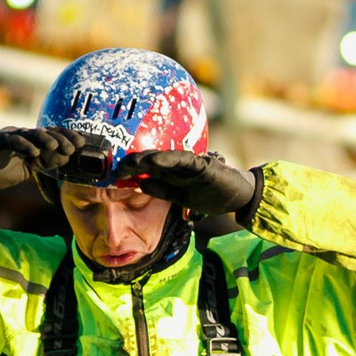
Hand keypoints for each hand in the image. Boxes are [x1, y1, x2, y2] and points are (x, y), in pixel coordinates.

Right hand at [0, 127, 82, 195]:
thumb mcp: (28, 170)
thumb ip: (45, 164)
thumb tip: (67, 159)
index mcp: (30, 142)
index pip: (52, 135)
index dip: (68, 137)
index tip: (83, 144)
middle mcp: (21, 135)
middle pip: (44, 132)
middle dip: (61, 139)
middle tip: (73, 147)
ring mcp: (7, 136)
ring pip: (29, 133)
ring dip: (44, 139)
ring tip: (56, 147)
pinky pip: (10, 140)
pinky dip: (23, 145)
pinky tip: (33, 153)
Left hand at [119, 149, 259, 216]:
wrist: (241, 194)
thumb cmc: (212, 194)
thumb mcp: (182, 197)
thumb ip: (163, 190)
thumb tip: (140, 184)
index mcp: (174, 175)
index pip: (149, 170)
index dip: (131, 171)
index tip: (114, 174)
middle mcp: (180, 166)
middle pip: (153, 162)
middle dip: (134, 163)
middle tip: (116, 166)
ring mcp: (191, 164)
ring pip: (165, 158)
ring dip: (147, 159)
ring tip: (131, 161)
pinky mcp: (203, 165)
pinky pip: (183, 161)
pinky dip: (168, 159)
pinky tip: (155, 160)